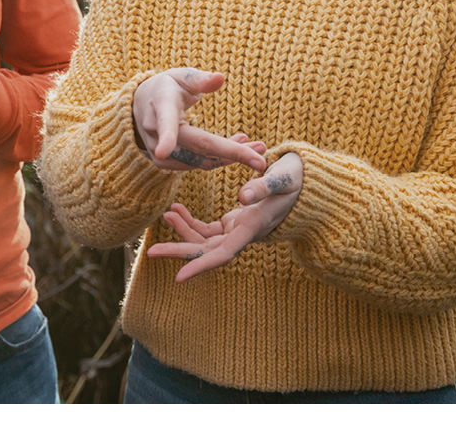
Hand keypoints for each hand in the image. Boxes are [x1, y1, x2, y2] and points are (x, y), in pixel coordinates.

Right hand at [132, 67, 267, 172]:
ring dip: (231, 157)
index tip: (163, 151)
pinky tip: (239, 149)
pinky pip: (196, 164)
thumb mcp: (181, 76)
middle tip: (260, 160)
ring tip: (258, 148)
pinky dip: (219, 160)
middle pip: (196, 147)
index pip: (165, 122)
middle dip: (230, 154)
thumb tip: (220, 78)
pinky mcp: (164, 163)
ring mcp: (158, 151)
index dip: (166, 137)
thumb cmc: (167, 86)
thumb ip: (200, 79)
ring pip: (200, 161)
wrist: (142, 105)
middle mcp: (156, 131)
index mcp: (161, 105)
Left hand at [146, 152, 303, 281]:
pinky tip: (177, 210)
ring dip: (183, 231)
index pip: (223, 254)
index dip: (201, 266)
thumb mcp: (282, 178)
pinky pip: (207, 229)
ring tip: (166, 213)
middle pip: (206, 251)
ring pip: (204, 240)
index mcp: (252, 227)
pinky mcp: (234, 222)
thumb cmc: (297, 179)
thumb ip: (264, 186)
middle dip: (179, 252)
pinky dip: (190, 221)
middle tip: (150, 251)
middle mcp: (243, 234)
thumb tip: (241, 197)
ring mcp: (237, 229)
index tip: (179, 278)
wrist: (305, 182)